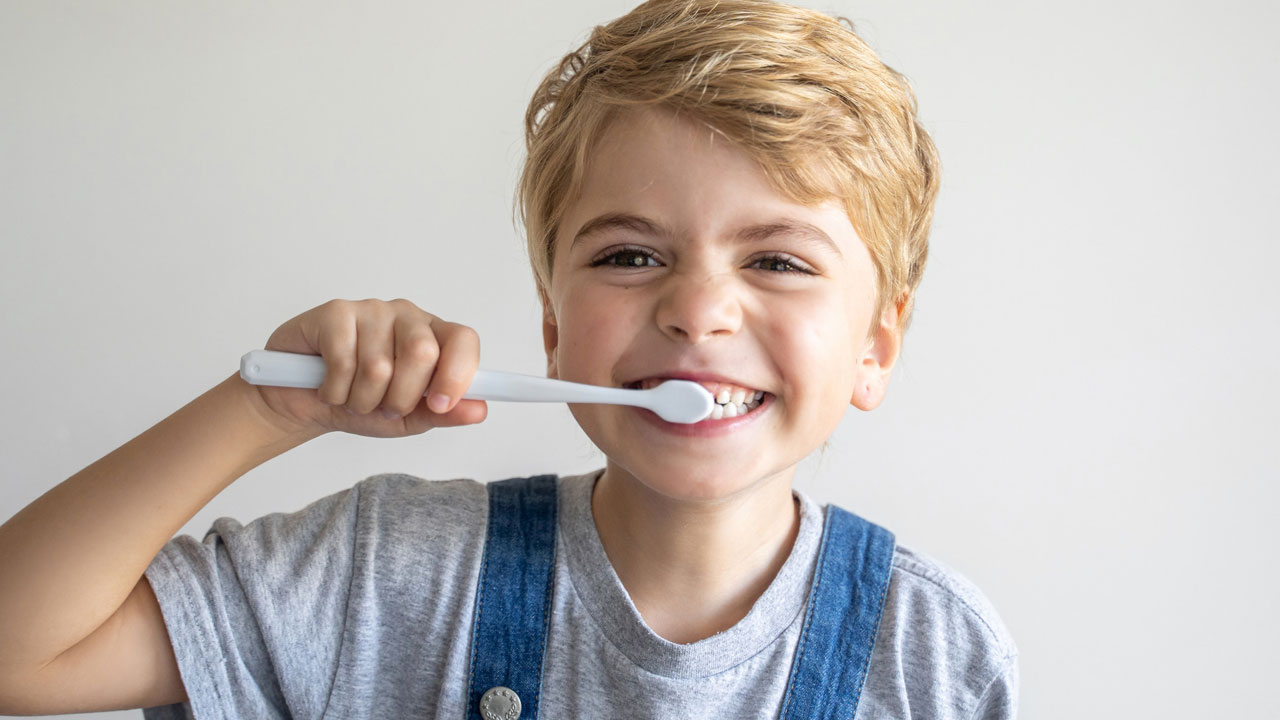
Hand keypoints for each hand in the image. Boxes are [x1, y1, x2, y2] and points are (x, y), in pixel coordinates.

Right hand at [251, 298, 486, 437]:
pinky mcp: (336, 312)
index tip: (440, 405)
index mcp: (433, 337)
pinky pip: (343, 361)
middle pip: (422, 353)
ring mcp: (371, 310)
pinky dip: (334, 390)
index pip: (463, 340)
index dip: (457, 375)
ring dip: (361, 400)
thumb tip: (479, 410)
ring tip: (351, 397)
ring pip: (378, 366)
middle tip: (382, 406)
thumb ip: (444, 414)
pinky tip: (328, 385)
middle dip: (400, 397)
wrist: (304, 402)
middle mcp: (407, 316)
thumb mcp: (407, 418)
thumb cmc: (360, 403)